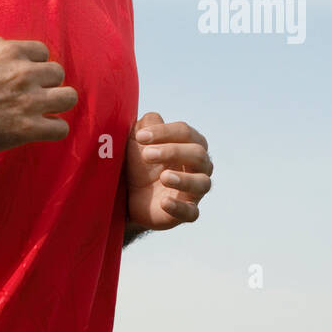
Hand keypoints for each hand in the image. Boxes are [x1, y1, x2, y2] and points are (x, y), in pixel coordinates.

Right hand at [0, 35, 77, 154]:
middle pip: (58, 73)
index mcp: (10, 52)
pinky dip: (55, 128)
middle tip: (34, 91)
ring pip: (68, 97)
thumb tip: (8, 46)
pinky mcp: (27, 130)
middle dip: (47, 81)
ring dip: (59, 102)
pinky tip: (44, 127)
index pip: (43, 51)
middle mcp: (23, 74)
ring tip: (48, 108)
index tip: (26, 73)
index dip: (35, 63)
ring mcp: (28, 102)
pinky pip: (60, 128)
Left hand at [124, 111, 212, 229]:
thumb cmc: (139, 161)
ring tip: (164, 177)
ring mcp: (194, 190)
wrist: (128, 193)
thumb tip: (155, 118)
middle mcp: (199, 166)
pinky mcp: (186, 212)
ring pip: (203, 183)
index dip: (164, 132)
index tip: (140, 136)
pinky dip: (180, 208)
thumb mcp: (138, 140)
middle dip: (173, 152)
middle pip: (198, 154)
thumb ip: (146, 124)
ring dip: (184, 180)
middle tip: (146, 155)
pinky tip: (164, 203)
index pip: (185, 132)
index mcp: (190, 143)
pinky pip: (192, 212)